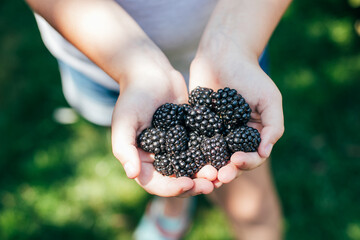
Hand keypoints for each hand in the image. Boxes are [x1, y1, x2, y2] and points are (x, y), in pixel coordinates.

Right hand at [111, 65, 215, 196]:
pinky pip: (204, 150)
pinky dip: (214, 156)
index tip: (188, 185)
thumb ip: (124, 148)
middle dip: (195, 185)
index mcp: (143, 160)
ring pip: (194, 169)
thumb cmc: (133, 96)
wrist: (152, 74)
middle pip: (178, 180)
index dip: (171, 188)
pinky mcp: (192, 136)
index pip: (156, 183)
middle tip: (212, 183)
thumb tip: (133, 175)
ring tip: (222, 173)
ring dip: (208, 174)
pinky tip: (227, 157)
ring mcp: (178, 148)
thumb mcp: (124, 121)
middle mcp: (161, 158)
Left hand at [189, 38, 283, 183]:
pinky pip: (192, 143)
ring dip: (207, 169)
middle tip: (218, 177)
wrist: (223, 55)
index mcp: (251, 135)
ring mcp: (213, 133)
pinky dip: (189, 154)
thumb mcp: (270, 99)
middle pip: (230, 162)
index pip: (251, 156)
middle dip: (225, 171)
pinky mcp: (195, 126)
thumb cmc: (251, 76)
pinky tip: (184, 161)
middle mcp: (232, 138)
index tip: (236, 161)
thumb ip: (273, 126)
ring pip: (210, 158)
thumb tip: (265, 152)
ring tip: (202, 175)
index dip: (246, 163)